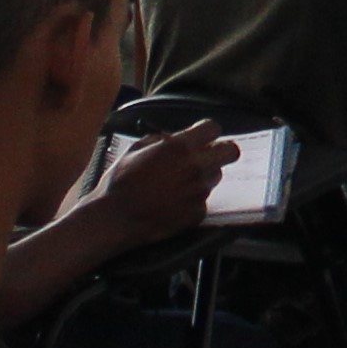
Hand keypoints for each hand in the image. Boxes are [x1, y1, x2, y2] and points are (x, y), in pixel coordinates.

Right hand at [90, 121, 234, 247]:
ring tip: (180, 183)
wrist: (115, 218)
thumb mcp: (134, 150)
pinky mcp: (198, 212)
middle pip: (230, 152)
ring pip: (216, 176)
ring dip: (204, 175)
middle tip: (208, 156)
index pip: (212, 129)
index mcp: (179, 147)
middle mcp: (195, 167)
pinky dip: (194, 199)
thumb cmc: (120, 183)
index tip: (202, 137)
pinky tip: (175, 202)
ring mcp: (199, 191)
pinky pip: (204, 200)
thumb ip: (159, 140)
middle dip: (221, 151)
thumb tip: (170, 138)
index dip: (207, 132)